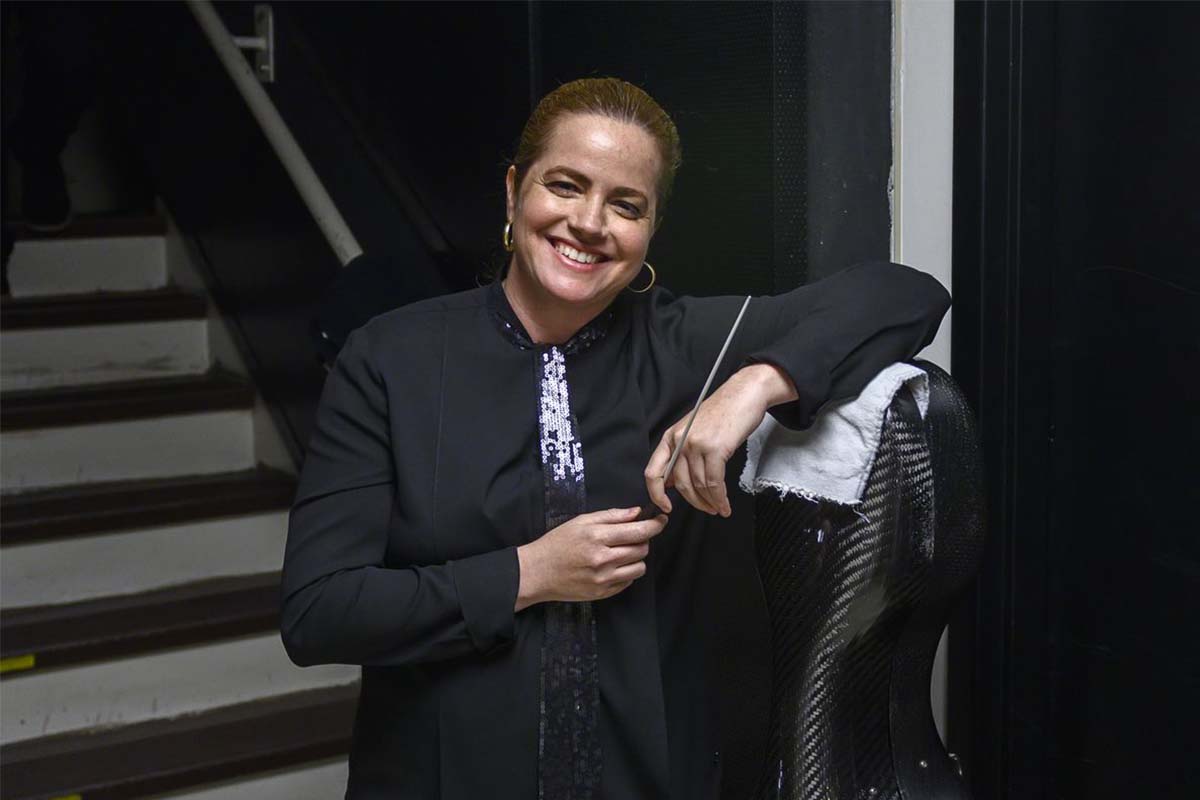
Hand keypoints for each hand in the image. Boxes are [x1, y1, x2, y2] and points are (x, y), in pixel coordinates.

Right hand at [515, 506, 667, 609]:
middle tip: (630, 536)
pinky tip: (612, 565)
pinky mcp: (603, 593)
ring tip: (621, 552)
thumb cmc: (557, 543)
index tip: (661, 520)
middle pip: (642, 548)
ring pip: (639, 567)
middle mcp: (603, 559)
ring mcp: (604, 579)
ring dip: (636, 557)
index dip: (655, 525)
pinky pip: (628, 581)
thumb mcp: (581, 522)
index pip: (639, 531)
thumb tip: (636, 512)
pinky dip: (626, 571)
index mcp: (598, 537)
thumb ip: (611, 516)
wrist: (538, 572)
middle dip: (642, 540)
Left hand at [644, 363, 798, 516]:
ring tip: (718, 508)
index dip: (656, 494)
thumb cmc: (723, 412)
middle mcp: (680, 440)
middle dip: (694, 502)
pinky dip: (720, 498)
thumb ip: (681, 454)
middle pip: (680, 483)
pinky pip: (714, 482)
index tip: (665, 507)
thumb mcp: (694, 430)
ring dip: (710, 502)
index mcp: (671, 437)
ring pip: (698, 485)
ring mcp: (696, 444)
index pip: (653, 472)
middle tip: (706, 509)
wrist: (745, 394)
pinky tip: (724, 504)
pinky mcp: (715, 449)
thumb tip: (672, 482)